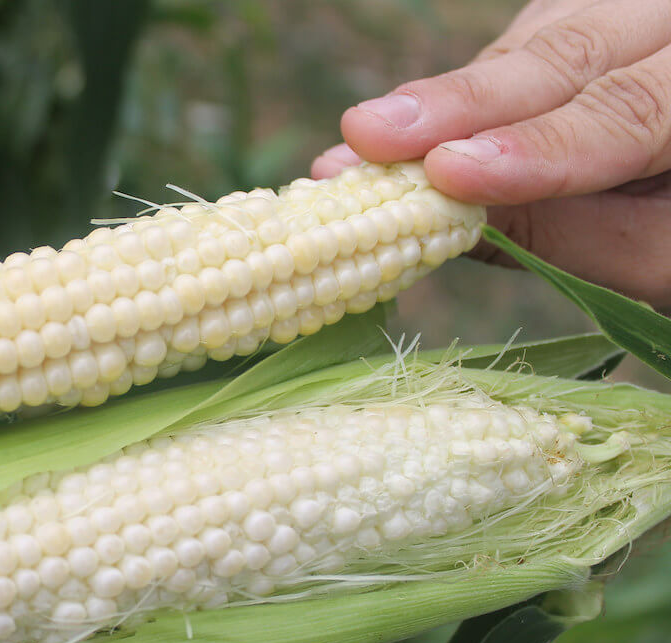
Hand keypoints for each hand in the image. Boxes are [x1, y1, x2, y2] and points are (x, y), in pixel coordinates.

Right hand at [312, 0, 670, 307]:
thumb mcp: (651, 258)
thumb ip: (566, 234)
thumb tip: (441, 215)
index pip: (633, 109)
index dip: (538, 146)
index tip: (449, 174)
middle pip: (571, 50)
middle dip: (463, 99)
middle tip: (369, 133)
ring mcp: (627, 19)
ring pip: (531, 44)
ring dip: (444, 101)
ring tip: (362, 141)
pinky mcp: (581, 24)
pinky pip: (514, 53)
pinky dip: (454, 100)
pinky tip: (395, 132)